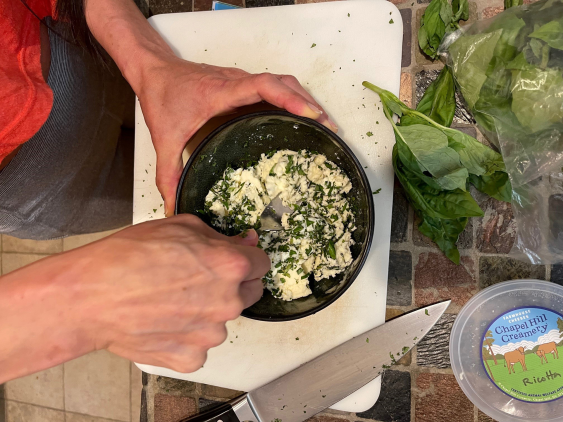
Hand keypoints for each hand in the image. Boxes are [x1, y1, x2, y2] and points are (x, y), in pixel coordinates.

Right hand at [79, 215, 269, 371]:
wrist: (90, 297)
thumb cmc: (127, 257)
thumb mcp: (179, 225)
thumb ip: (219, 236)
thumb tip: (245, 242)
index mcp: (230, 266)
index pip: (261, 263)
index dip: (246, 259)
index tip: (232, 261)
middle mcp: (228, 302)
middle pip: (248, 293)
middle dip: (231, 285)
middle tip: (197, 279)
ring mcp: (210, 334)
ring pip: (221, 321)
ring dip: (207, 312)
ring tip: (171, 301)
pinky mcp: (191, 357)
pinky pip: (199, 345)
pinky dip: (187, 336)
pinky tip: (164, 322)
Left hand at [136, 56, 337, 216]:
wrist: (154, 70)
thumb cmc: (161, 96)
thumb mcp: (164, 138)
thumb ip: (168, 174)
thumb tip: (174, 206)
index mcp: (222, 92)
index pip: (263, 86)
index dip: (290, 97)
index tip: (310, 114)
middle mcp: (237, 83)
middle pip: (283, 83)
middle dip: (307, 103)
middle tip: (327, 128)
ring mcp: (242, 82)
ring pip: (283, 82)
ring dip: (304, 100)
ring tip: (322, 124)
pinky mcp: (244, 86)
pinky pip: (275, 88)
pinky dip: (293, 99)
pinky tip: (300, 118)